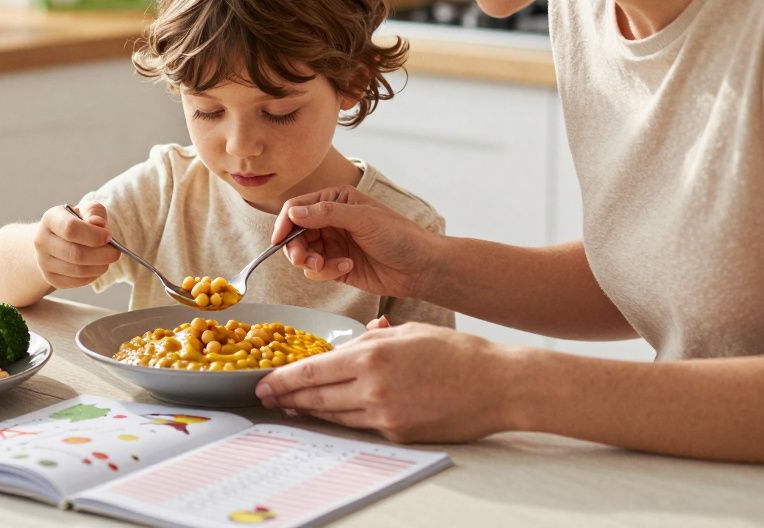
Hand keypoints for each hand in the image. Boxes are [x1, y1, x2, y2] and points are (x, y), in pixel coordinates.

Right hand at [34, 202, 120, 288]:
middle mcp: (42, 241)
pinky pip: (76, 282)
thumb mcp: (86, 211)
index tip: (109, 236)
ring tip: (107, 259)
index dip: (94, 235)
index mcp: (50, 219)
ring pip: (78, 270)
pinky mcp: (51, 278)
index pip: (71, 229)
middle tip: (115, 252)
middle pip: (76, 254)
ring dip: (100, 266)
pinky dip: (93, 276)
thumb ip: (94, 212)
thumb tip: (99, 224)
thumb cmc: (77, 222)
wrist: (57, 239)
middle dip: (102, 255)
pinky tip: (97, 267)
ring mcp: (44, 262)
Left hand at [255, 323, 515, 443]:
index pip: (313, 369)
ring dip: (309, 411)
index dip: (284, 378)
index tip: (264, 381)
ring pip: (334, 414)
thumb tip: (359, 338)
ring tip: (290, 408)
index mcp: (373, 354)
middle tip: (266, 399)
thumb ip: (378, 336)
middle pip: (316, 395)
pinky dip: (340, 420)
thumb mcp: (413, 331)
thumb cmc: (459, 354)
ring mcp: (385, 413)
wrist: (498, 386)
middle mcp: (373, 385)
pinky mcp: (398, 433)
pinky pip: (360, 425)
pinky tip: (329, 416)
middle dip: (287, 397)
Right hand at [271, 186, 442, 298]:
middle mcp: (330, 220)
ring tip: (326, 267)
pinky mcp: (336, 267)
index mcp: (335, 200)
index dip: (284, 223)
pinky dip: (326, 272)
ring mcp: (332, 244)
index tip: (278, 241)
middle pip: (295, 233)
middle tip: (304, 260)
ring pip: (303, 254)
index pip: (297, 207)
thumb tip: (293, 212)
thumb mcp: (363, 219)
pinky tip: (347, 268)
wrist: (420, 267)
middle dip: (296, 248)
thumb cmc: (399, 236)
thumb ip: (327, 214)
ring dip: (310, 262)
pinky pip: (316, 271)